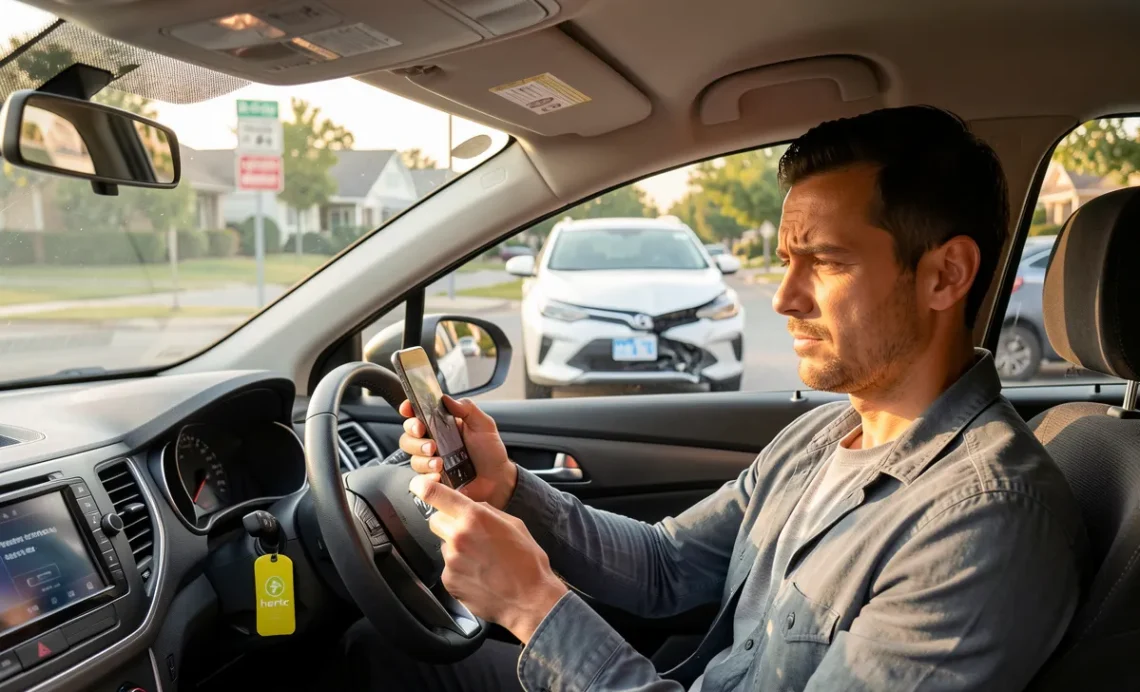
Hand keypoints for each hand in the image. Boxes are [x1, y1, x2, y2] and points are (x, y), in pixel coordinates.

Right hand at [399, 396, 517, 509]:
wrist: (498, 479)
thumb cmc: (490, 451)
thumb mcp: (483, 424)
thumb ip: (466, 408)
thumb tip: (446, 398)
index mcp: (442, 425)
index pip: (418, 414)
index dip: (409, 410)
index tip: (408, 409)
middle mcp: (433, 441)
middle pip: (408, 436)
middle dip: (414, 438)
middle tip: (430, 443)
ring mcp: (432, 461)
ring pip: (412, 458)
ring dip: (422, 459)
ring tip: (439, 462)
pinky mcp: (434, 479)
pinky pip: (420, 478)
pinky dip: (427, 476)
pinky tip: (439, 475)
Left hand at [410, 473, 567, 643]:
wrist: (530, 599)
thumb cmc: (527, 561)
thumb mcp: (514, 524)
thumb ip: (487, 511)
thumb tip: (470, 505)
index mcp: (475, 517)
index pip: (436, 495)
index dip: (423, 487)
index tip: (418, 485)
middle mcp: (458, 537)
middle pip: (435, 521)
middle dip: (447, 523)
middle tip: (468, 534)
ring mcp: (451, 561)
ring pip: (444, 546)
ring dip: (457, 549)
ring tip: (481, 561)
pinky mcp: (449, 581)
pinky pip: (448, 568)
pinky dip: (460, 570)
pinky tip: (479, 575)